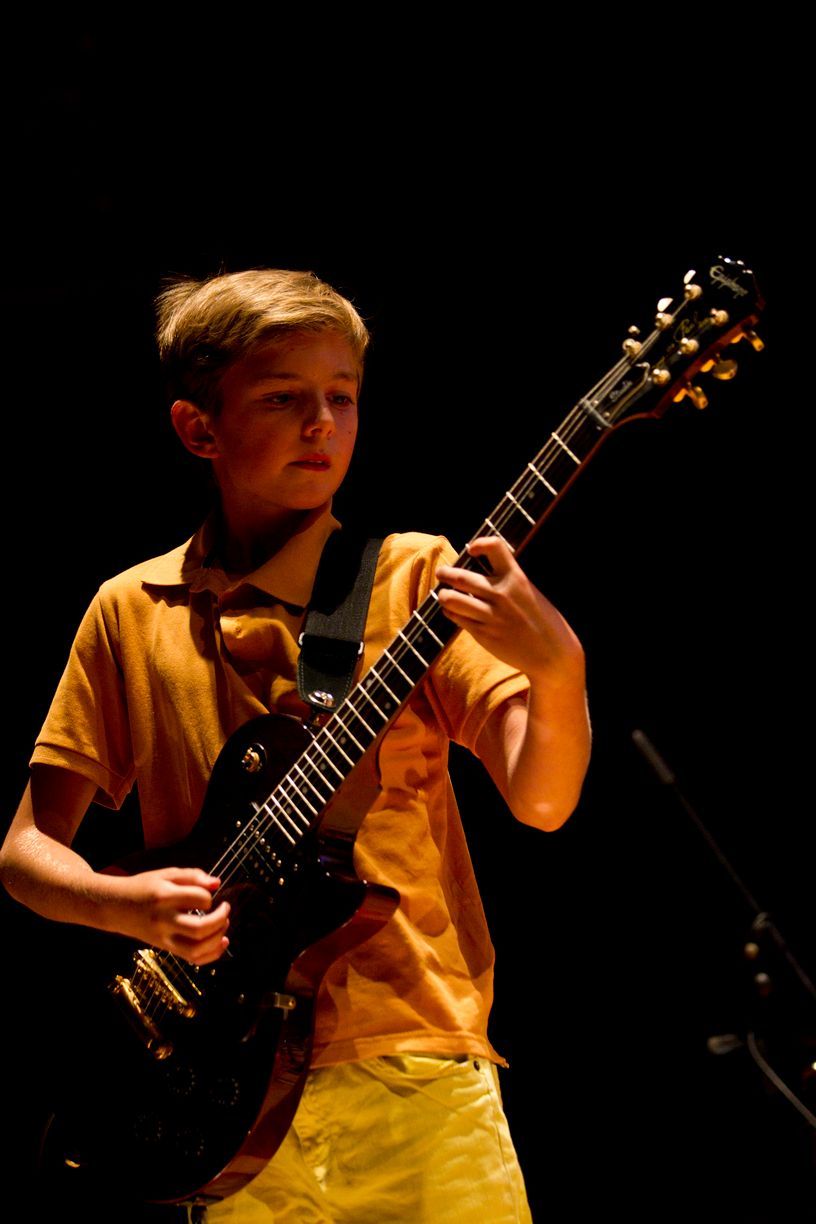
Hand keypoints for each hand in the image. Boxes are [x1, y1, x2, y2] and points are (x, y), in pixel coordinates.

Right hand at [112, 866, 229, 964]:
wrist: (115, 907)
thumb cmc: (143, 888)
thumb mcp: (166, 874)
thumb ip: (193, 876)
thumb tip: (216, 883)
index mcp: (164, 897)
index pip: (198, 899)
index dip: (210, 895)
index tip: (208, 892)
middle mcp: (163, 920)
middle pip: (199, 929)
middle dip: (221, 919)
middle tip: (225, 908)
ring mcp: (164, 938)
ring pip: (197, 949)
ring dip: (218, 938)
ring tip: (224, 924)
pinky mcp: (166, 948)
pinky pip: (192, 959)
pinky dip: (212, 954)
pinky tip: (222, 942)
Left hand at [436, 537, 584, 686]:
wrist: (552, 653)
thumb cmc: (542, 621)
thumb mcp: (530, 592)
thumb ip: (508, 581)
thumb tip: (480, 574)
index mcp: (516, 578)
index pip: (494, 547)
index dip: (480, 543)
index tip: (472, 550)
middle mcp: (501, 593)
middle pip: (460, 576)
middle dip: (445, 573)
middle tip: (442, 573)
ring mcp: (490, 615)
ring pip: (451, 598)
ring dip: (443, 594)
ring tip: (444, 594)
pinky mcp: (483, 634)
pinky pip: (456, 617)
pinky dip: (450, 611)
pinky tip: (452, 610)